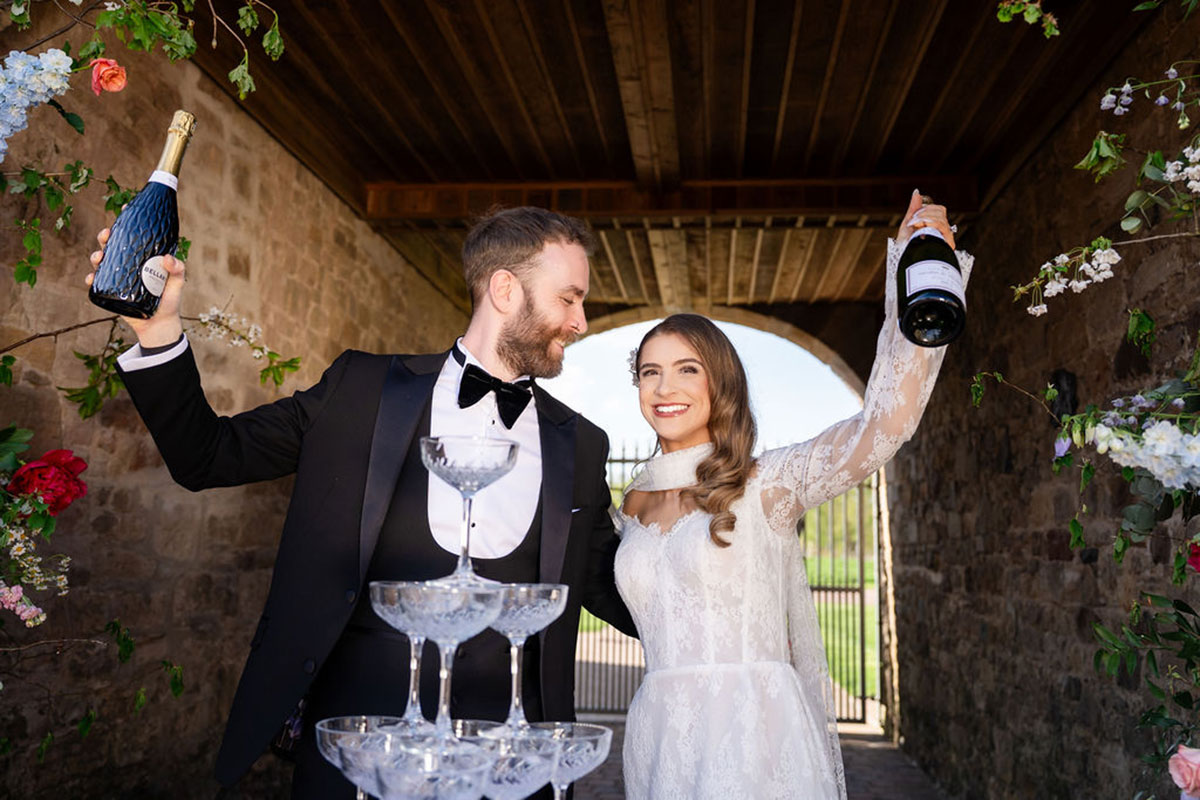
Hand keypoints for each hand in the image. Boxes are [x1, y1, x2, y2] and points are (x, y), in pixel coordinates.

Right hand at [87, 228, 186, 347]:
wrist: (159, 324)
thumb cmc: (169, 301)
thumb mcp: (177, 283)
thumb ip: (178, 269)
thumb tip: (167, 258)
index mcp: (143, 258)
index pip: (134, 237)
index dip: (128, 223)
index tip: (125, 210)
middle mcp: (128, 265)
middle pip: (114, 246)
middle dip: (107, 236)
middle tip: (107, 234)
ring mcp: (118, 278)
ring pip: (102, 261)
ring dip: (96, 255)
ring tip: (99, 256)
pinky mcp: (111, 292)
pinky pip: (98, 283)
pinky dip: (92, 279)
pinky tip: (92, 278)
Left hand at [896, 189, 955, 249]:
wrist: (904, 259)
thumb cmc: (905, 246)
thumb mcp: (908, 224)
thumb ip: (914, 208)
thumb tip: (917, 192)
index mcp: (934, 226)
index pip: (938, 209)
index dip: (926, 210)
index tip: (914, 219)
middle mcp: (942, 231)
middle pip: (941, 211)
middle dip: (925, 214)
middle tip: (914, 222)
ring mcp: (946, 237)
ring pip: (941, 218)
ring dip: (925, 219)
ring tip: (916, 227)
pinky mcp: (947, 243)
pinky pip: (943, 226)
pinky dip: (931, 224)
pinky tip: (923, 228)